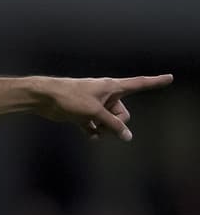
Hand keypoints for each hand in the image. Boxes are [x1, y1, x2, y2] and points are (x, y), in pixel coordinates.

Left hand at [34, 74, 172, 140]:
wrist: (45, 98)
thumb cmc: (70, 98)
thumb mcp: (95, 112)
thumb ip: (112, 124)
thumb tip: (128, 136)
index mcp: (113, 87)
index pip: (139, 84)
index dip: (155, 82)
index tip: (170, 78)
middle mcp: (106, 95)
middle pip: (122, 113)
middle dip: (116, 122)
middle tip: (103, 123)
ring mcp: (95, 105)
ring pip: (109, 122)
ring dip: (104, 129)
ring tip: (94, 130)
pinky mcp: (83, 114)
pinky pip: (95, 126)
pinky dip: (94, 131)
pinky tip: (91, 136)